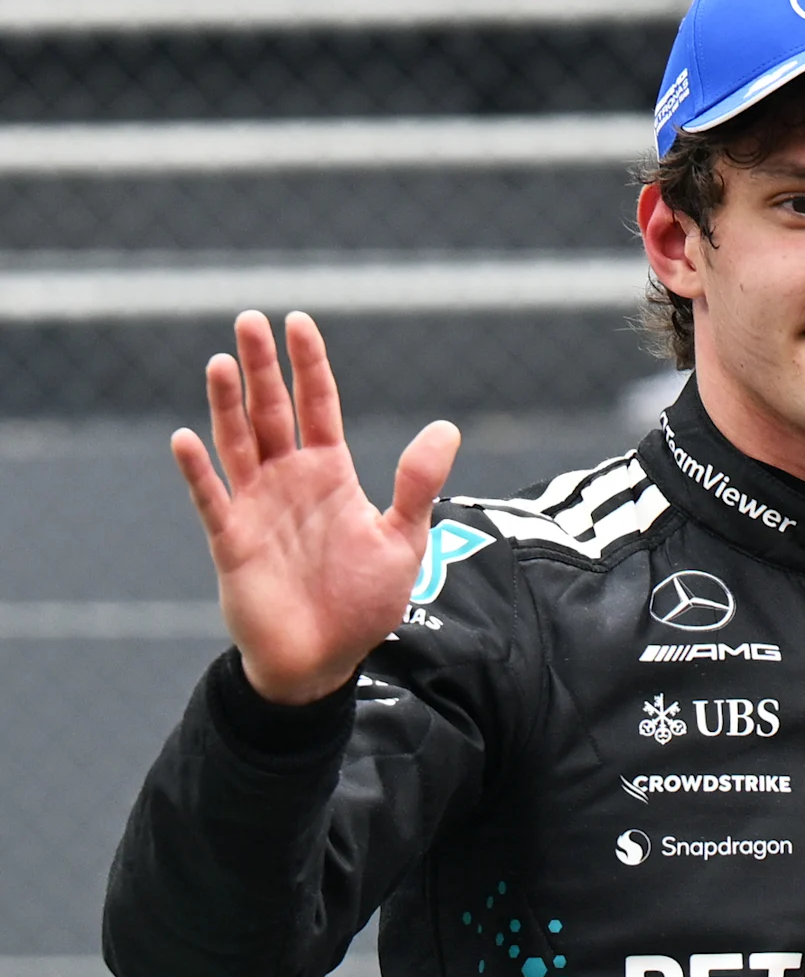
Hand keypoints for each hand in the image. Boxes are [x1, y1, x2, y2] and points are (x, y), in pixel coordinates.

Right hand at [171, 312, 459, 706]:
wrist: (325, 658)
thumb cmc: (362, 599)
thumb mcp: (403, 538)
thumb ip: (417, 483)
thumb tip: (447, 428)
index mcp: (330, 473)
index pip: (318, 405)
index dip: (309, 365)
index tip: (299, 321)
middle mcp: (289, 480)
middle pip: (271, 411)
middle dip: (263, 367)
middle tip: (249, 319)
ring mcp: (256, 506)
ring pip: (237, 443)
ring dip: (227, 404)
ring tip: (222, 361)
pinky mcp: (230, 540)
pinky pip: (211, 498)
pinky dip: (198, 470)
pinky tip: (186, 437)